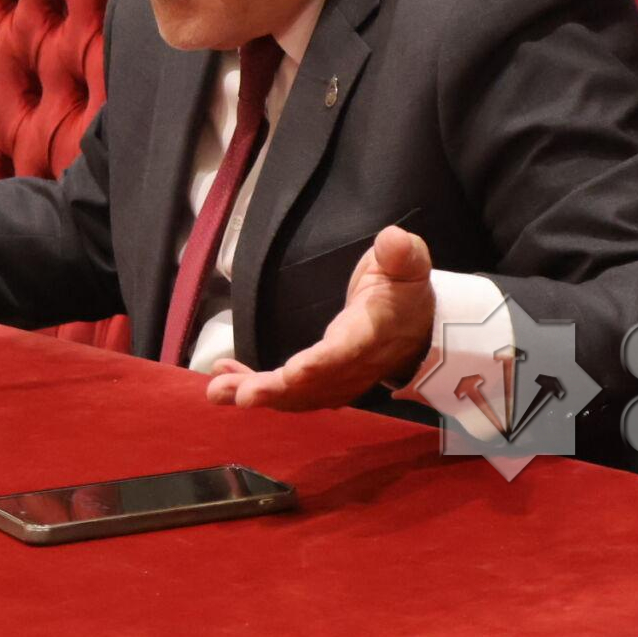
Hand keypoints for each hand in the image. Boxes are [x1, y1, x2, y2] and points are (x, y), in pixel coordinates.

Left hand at [206, 225, 436, 411]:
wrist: (419, 329)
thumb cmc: (403, 289)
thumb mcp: (409, 263)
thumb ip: (402, 253)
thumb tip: (392, 240)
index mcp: (372, 332)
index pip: (346, 352)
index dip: (320, 365)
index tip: (292, 373)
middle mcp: (353, 364)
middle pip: (314, 385)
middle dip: (275, 390)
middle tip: (238, 394)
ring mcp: (338, 379)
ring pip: (298, 395)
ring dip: (257, 394)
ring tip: (218, 390)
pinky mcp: (324, 383)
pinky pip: (291, 393)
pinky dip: (258, 389)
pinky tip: (226, 378)